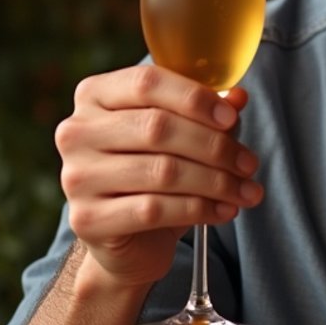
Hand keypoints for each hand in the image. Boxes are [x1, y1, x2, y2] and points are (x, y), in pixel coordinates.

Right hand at [54, 65, 262, 288]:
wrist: (129, 241)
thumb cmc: (154, 178)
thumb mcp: (181, 140)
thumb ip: (206, 114)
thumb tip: (238, 98)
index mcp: (94, 96)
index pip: (146, 83)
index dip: (195, 98)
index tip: (232, 119)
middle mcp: (76, 132)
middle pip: (157, 127)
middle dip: (214, 146)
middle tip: (249, 164)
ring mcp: (77, 177)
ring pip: (162, 171)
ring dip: (216, 182)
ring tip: (247, 191)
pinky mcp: (87, 219)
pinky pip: (154, 209)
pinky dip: (199, 210)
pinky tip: (225, 211)